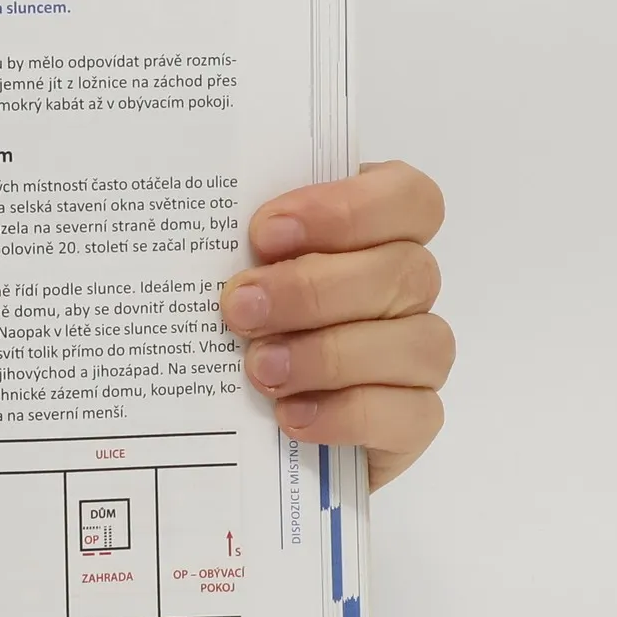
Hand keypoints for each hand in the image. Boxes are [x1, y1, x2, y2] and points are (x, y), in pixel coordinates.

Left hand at [219, 162, 450, 489]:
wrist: (235, 418)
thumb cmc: (235, 318)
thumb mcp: (227, 269)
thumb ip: (232, 242)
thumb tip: (198, 225)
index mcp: (377, 231)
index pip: (408, 198)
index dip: (347, 210)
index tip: (265, 233)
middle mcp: (408, 288)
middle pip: (405, 272)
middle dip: (313, 290)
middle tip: (241, 308)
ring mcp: (418, 355)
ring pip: (418, 343)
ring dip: (330, 355)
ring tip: (260, 369)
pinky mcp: (412, 418)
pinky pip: (411, 414)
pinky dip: (348, 414)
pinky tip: (291, 415)